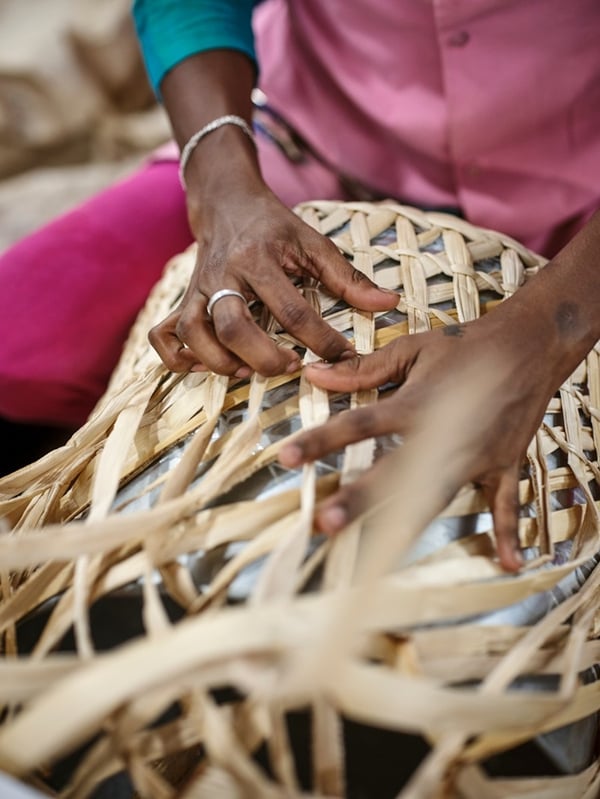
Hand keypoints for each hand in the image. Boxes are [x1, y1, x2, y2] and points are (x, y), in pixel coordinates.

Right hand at [149, 187, 397, 377]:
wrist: (226, 202)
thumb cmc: (274, 226)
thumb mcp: (313, 243)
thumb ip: (348, 277)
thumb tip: (388, 304)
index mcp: (259, 258)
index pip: (291, 309)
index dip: (320, 339)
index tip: (342, 356)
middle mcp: (223, 275)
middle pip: (233, 326)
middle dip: (264, 357)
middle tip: (290, 367)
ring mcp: (197, 289)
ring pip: (195, 334)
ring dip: (221, 362)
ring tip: (249, 371)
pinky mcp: (182, 300)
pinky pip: (164, 336)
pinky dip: (178, 358)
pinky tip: (205, 366)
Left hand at [279, 306, 567, 571]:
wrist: (531, 344)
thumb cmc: (467, 343)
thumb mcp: (413, 348)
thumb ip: (363, 368)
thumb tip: (314, 375)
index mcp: (417, 403)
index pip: (360, 424)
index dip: (321, 440)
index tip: (286, 457)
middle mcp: (444, 433)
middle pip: (396, 472)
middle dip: (361, 500)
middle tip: (325, 522)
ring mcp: (476, 454)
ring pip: (439, 496)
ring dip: (408, 524)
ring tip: (379, 556)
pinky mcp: (503, 463)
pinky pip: (505, 502)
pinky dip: (507, 531)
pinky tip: (509, 562)